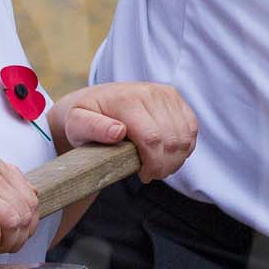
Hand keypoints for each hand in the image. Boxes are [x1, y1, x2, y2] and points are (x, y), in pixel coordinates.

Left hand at [51, 82, 197, 182]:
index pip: (152, 138)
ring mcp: (164, 93)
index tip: (144, 176)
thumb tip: (118, 132)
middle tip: (152, 174)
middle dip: (165, 165)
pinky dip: (184, 147)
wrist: (94, 100)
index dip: (153, 164)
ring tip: (159, 166)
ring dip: (176, 158)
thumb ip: (94, 128)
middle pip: (172, 139)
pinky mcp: (174, 97)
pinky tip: (168, 154)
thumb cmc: (83, 118)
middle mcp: (149, 92)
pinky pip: (191, 128)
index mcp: (125, 100)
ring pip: (185, 136)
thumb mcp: (77, 124)